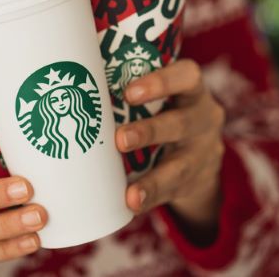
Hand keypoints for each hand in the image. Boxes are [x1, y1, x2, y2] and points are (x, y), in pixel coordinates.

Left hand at [115, 59, 224, 228]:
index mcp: (191, 90)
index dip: (161, 82)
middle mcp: (203, 119)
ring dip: (153, 179)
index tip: (129, 92)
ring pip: (181, 165)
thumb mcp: (161, 95)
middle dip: (150, 131)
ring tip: (130, 192)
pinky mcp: (196, 181)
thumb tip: (75, 74)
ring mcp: (203, 152)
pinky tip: (132, 204)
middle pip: (182, 123)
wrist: (200, 154)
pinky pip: (173, 191)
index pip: (187, 76)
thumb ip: (129, 83)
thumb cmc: (163, 111)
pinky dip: (151, 198)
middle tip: (120, 139)